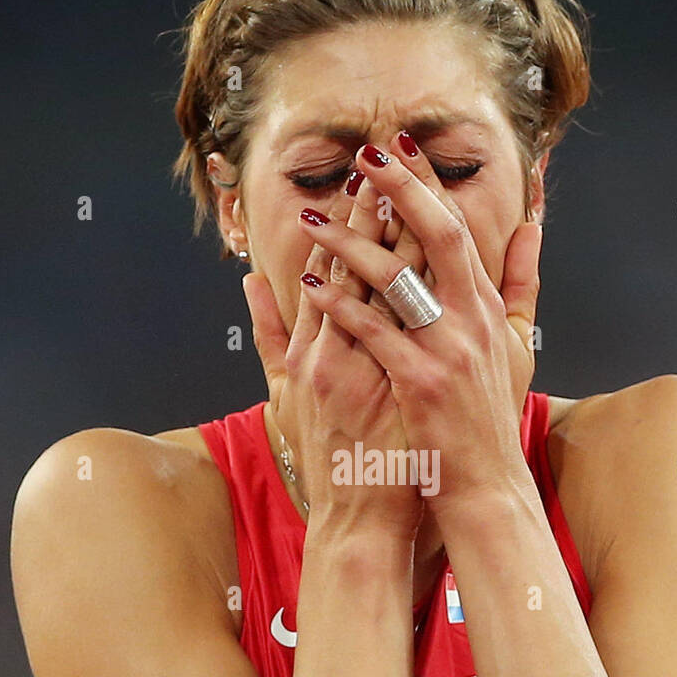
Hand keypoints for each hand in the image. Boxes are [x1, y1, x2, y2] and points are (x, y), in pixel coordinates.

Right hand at [242, 174, 423, 539]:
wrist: (354, 523)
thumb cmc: (332, 462)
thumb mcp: (286, 398)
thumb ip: (268, 338)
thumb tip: (249, 282)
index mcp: (308, 349)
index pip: (326, 268)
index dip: (346, 219)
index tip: (366, 173)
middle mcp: (322, 352)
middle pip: (345, 266)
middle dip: (367, 209)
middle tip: (388, 154)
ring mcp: (345, 369)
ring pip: (367, 287)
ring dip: (389, 233)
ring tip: (407, 181)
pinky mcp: (370, 388)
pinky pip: (390, 322)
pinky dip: (406, 285)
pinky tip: (426, 254)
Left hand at [295, 137, 541, 510]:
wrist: (488, 486)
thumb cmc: (491, 417)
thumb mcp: (517, 344)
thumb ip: (523, 281)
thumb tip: (533, 224)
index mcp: (486, 307)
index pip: (457, 228)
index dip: (428, 184)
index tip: (398, 145)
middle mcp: (473, 320)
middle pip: (437, 236)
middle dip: (400, 190)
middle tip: (363, 154)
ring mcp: (449, 351)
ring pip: (399, 279)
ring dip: (351, 243)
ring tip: (313, 218)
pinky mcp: (422, 384)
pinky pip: (375, 334)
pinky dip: (341, 306)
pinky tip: (310, 284)